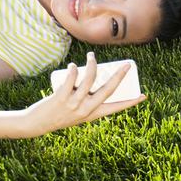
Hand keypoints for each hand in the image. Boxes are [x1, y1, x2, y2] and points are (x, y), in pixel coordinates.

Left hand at [24, 52, 144, 135]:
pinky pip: (71, 79)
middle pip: (108, 91)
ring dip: (93, 65)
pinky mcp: (61, 98)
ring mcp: (73, 104)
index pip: (116, 108)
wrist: (37, 124)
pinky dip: (74, 70)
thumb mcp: (76, 113)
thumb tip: (93, 78)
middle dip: (120, 76)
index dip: (130, 102)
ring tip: (91, 56)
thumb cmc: (58, 115)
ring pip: (89, 81)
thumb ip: (85, 100)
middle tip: (127, 64)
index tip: (143, 96)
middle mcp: (85, 110)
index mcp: (92, 115)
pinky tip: (74, 65)